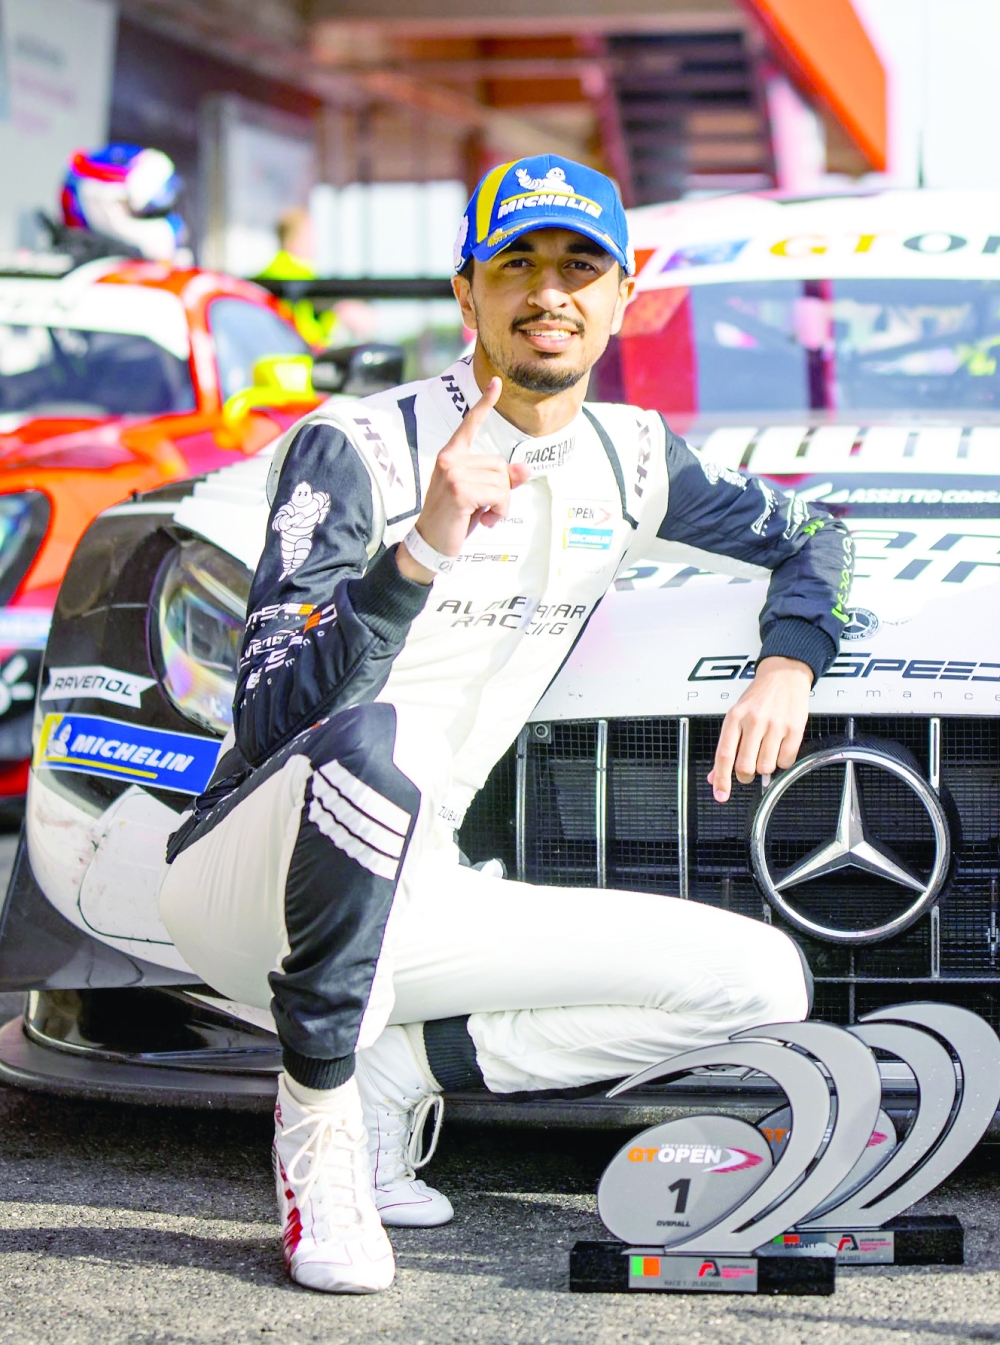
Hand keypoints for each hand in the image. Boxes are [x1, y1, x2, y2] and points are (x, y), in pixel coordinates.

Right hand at [396, 377, 529, 582]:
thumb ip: (502, 481)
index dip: (485, 403)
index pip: (471, 424)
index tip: (497, 382)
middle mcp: (451, 458)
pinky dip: (498, 512)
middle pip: (501, 465)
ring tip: (481, 516)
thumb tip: (526, 469)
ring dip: (501, 505)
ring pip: (502, 482)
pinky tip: (481, 521)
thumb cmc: (455, 519)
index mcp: (452, 455)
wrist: (431, 543)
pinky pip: (498, 495)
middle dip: (502, 492)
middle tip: (484, 510)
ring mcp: (453, 472)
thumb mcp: (480, 497)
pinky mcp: (459, 489)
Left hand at [708, 655, 811, 802]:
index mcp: (735, 718)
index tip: (721, 795)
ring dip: (765, 767)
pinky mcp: (795, 729)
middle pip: (745, 766)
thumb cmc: (758, 696)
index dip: (721, 779)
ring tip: (766, 751)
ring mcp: (775, 725)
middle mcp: (754, 721)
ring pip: (766, 767)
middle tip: (748, 769)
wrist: (784, 675)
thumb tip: (714, 775)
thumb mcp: (735, 715)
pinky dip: (782, 761)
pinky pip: (786, 761)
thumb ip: (726, 746)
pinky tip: (779, 748)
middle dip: (745, 775)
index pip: (724, 755)